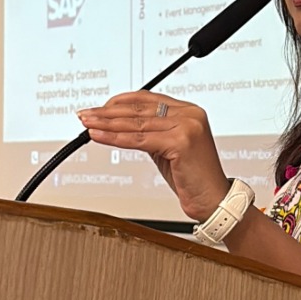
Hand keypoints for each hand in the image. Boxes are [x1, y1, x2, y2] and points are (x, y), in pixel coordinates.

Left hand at [77, 93, 229, 221]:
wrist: (214, 200)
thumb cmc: (192, 178)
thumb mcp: (168, 149)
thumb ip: (151, 133)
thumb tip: (120, 125)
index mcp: (189, 111)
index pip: (147, 99)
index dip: (120, 102)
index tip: (99, 108)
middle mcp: (190, 114)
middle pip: (139, 109)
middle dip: (107, 112)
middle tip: (86, 114)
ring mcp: (187, 126)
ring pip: (136, 124)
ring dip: (107, 124)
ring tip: (87, 124)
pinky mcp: (181, 142)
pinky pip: (140, 140)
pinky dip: (116, 138)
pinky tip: (99, 136)